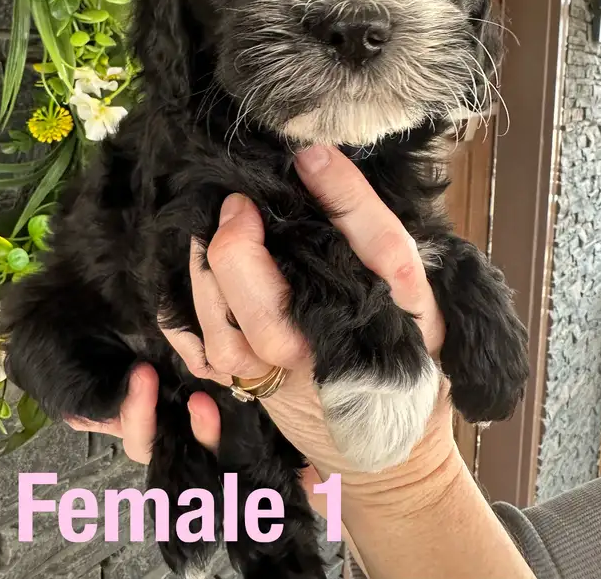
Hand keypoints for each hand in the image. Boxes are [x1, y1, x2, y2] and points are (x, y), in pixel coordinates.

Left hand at [69, 146, 448, 482]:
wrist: (394, 446)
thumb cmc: (407, 354)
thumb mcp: (418, 294)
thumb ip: (379, 236)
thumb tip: (322, 164)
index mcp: (394, 322)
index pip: (377, 253)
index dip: (345, 198)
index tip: (312, 154)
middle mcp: (339, 357)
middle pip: (273, 314)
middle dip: (240, 254)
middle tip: (237, 205)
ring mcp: (288, 385)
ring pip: (229, 341)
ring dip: (204, 281)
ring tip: (205, 233)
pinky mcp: (256, 396)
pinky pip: (205, 359)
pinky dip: (183, 318)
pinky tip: (185, 276)